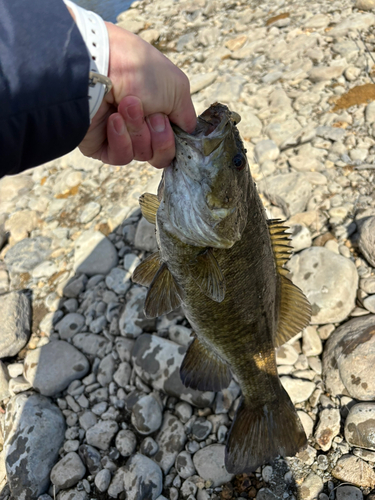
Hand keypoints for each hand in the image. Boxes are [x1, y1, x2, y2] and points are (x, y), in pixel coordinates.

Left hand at [79, 22, 196, 167]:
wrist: (99, 66)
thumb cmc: (139, 70)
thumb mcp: (177, 88)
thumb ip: (187, 116)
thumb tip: (188, 133)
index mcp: (160, 111)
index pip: (175, 141)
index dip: (175, 137)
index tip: (169, 120)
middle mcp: (142, 125)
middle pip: (162, 155)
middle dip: (160, 136)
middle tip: (152, 115)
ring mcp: (122, 137)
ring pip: (142, 154)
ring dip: (138, 130)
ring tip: (127, 105)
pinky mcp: (102, 147)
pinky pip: (121, 157)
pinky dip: (122, 140)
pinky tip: (114, 119)